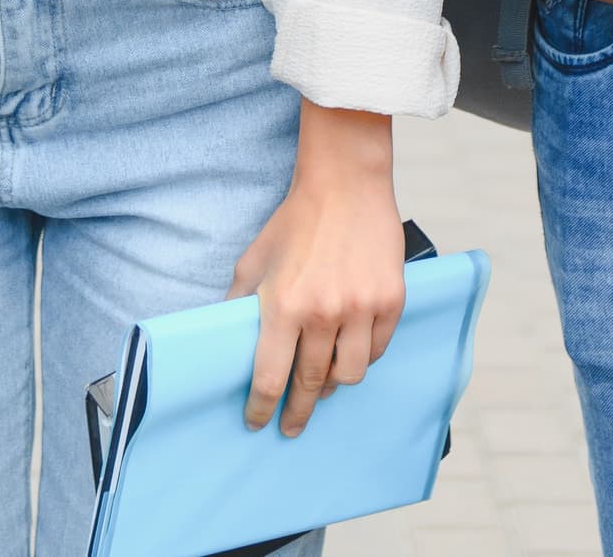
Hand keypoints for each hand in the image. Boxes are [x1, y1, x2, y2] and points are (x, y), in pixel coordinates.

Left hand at [230, 107, 407, 438]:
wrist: (346, 185)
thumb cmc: (295, 222)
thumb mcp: (253, 261)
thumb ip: (238, 303)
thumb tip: (223, 340)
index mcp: (283, 306)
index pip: (270, 378)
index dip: (262, 408)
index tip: (257, 422)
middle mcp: (323, 313)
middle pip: (311, 385)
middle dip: (297, 412)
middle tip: (291, 426)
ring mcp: (361, 308)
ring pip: (349, 375)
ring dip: (333, 385)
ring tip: (323, 384)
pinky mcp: (390, 301)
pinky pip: (376, 350)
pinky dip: (361, 357)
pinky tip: (350, 353)